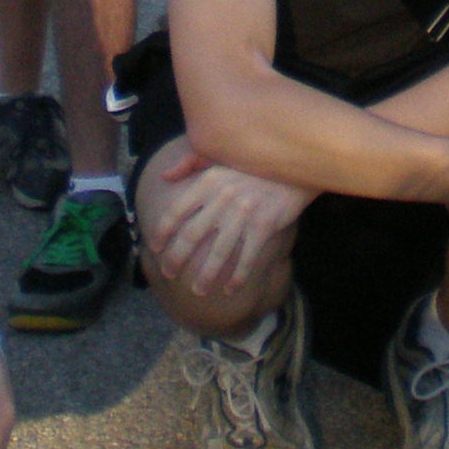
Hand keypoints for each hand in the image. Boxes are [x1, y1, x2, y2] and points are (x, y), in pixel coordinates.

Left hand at [141, 138, 313, 294]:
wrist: (292, 166)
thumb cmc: (252, 164)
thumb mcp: (219, 157)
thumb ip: (189, 163)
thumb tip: (163, 176)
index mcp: (208, 181)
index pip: (178, 210)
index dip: (164, 232)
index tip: (156, 248)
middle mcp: (222, 197)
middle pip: (192, 235)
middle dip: (177, 258)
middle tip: (169, 273)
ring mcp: (243, 212)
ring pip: (219, 252)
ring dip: (207, 275)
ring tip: (199, 290)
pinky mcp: (264, 224)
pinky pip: (247, 256)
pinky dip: (238, 276)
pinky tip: (231, 288)